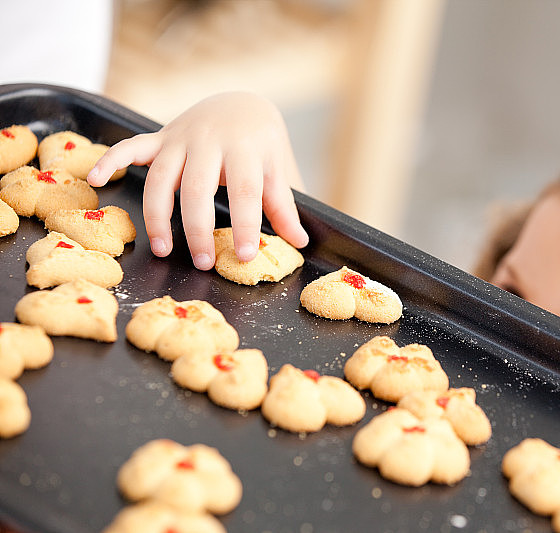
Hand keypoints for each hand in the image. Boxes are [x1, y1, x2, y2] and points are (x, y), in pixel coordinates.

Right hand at [87, 92, 308, 269]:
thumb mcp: (278, 171)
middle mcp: (211, 141)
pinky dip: (110, 158)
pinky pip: (130, 146)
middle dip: (198, 228)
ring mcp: (181, 137)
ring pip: (161, 177)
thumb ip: (284, 205)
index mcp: (246, 149)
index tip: (246, 256)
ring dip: (158, 214)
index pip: (246, 191)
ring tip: (162, 249)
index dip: (246, 224)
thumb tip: (300, 241)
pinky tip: (95, 179)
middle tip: (204, 263)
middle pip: (198, 188)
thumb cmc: (262, 146)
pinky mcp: (160, 137)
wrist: (242, 103)